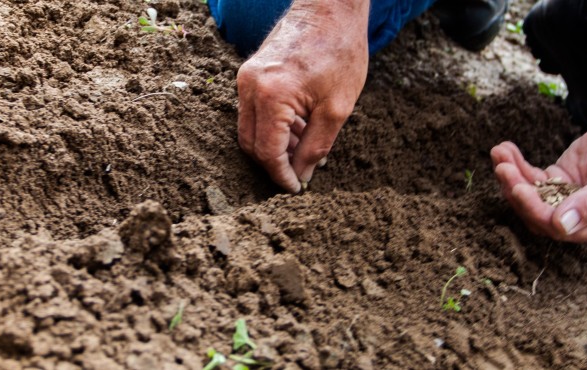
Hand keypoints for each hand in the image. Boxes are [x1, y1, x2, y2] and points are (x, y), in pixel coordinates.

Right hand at [235, 0, 369, 192]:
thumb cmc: (340, 52)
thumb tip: (302, 175)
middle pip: (250, 143)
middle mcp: (250, 87)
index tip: (296, 189)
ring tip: (305, 147)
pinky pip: (253, 110)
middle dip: (273, 164)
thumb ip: (316, 147)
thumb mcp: (337, 108)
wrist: (330, 8)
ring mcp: (246, 78)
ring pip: (249, 128)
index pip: (267, 152)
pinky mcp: (250, 72)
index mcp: (271, 96)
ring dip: (274, 145)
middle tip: (299, 174)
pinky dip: (272, 126)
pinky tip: (298, 127)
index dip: (281, 176)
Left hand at [491, 117, 586, 243]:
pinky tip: (504, 149)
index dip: (536, 211)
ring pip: (531, 196)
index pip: (561, 229)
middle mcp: (582, 219)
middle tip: (503, 168)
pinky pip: (532, 177)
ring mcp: (567, 199)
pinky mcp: (558, 179)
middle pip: (539, 214)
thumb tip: (562, 226)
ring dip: (512, 177)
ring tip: (499, 154)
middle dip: (518, 192)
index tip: (519, 189)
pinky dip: (516, 165)